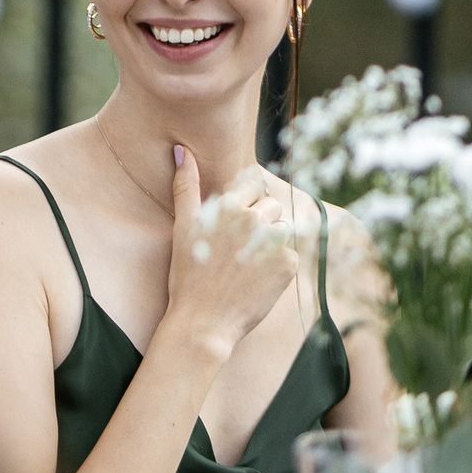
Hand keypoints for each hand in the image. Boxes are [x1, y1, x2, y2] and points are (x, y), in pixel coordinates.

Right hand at [162, 148, 302, 364]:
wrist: (202, 323)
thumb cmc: (187, 276)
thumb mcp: (182, 227)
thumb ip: (185, 186)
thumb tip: (182, 150)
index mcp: (228, 206)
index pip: (253, 186)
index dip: (244, 206)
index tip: (232, 229)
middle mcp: (253, 219)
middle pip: (271, 206)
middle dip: (259, 223)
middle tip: (237, 252)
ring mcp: (273, 242)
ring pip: (282, 229)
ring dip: (270, 244)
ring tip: (246, 267)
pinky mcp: (288, 265)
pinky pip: (290, 255)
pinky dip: (277, 268)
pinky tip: (256, 281)